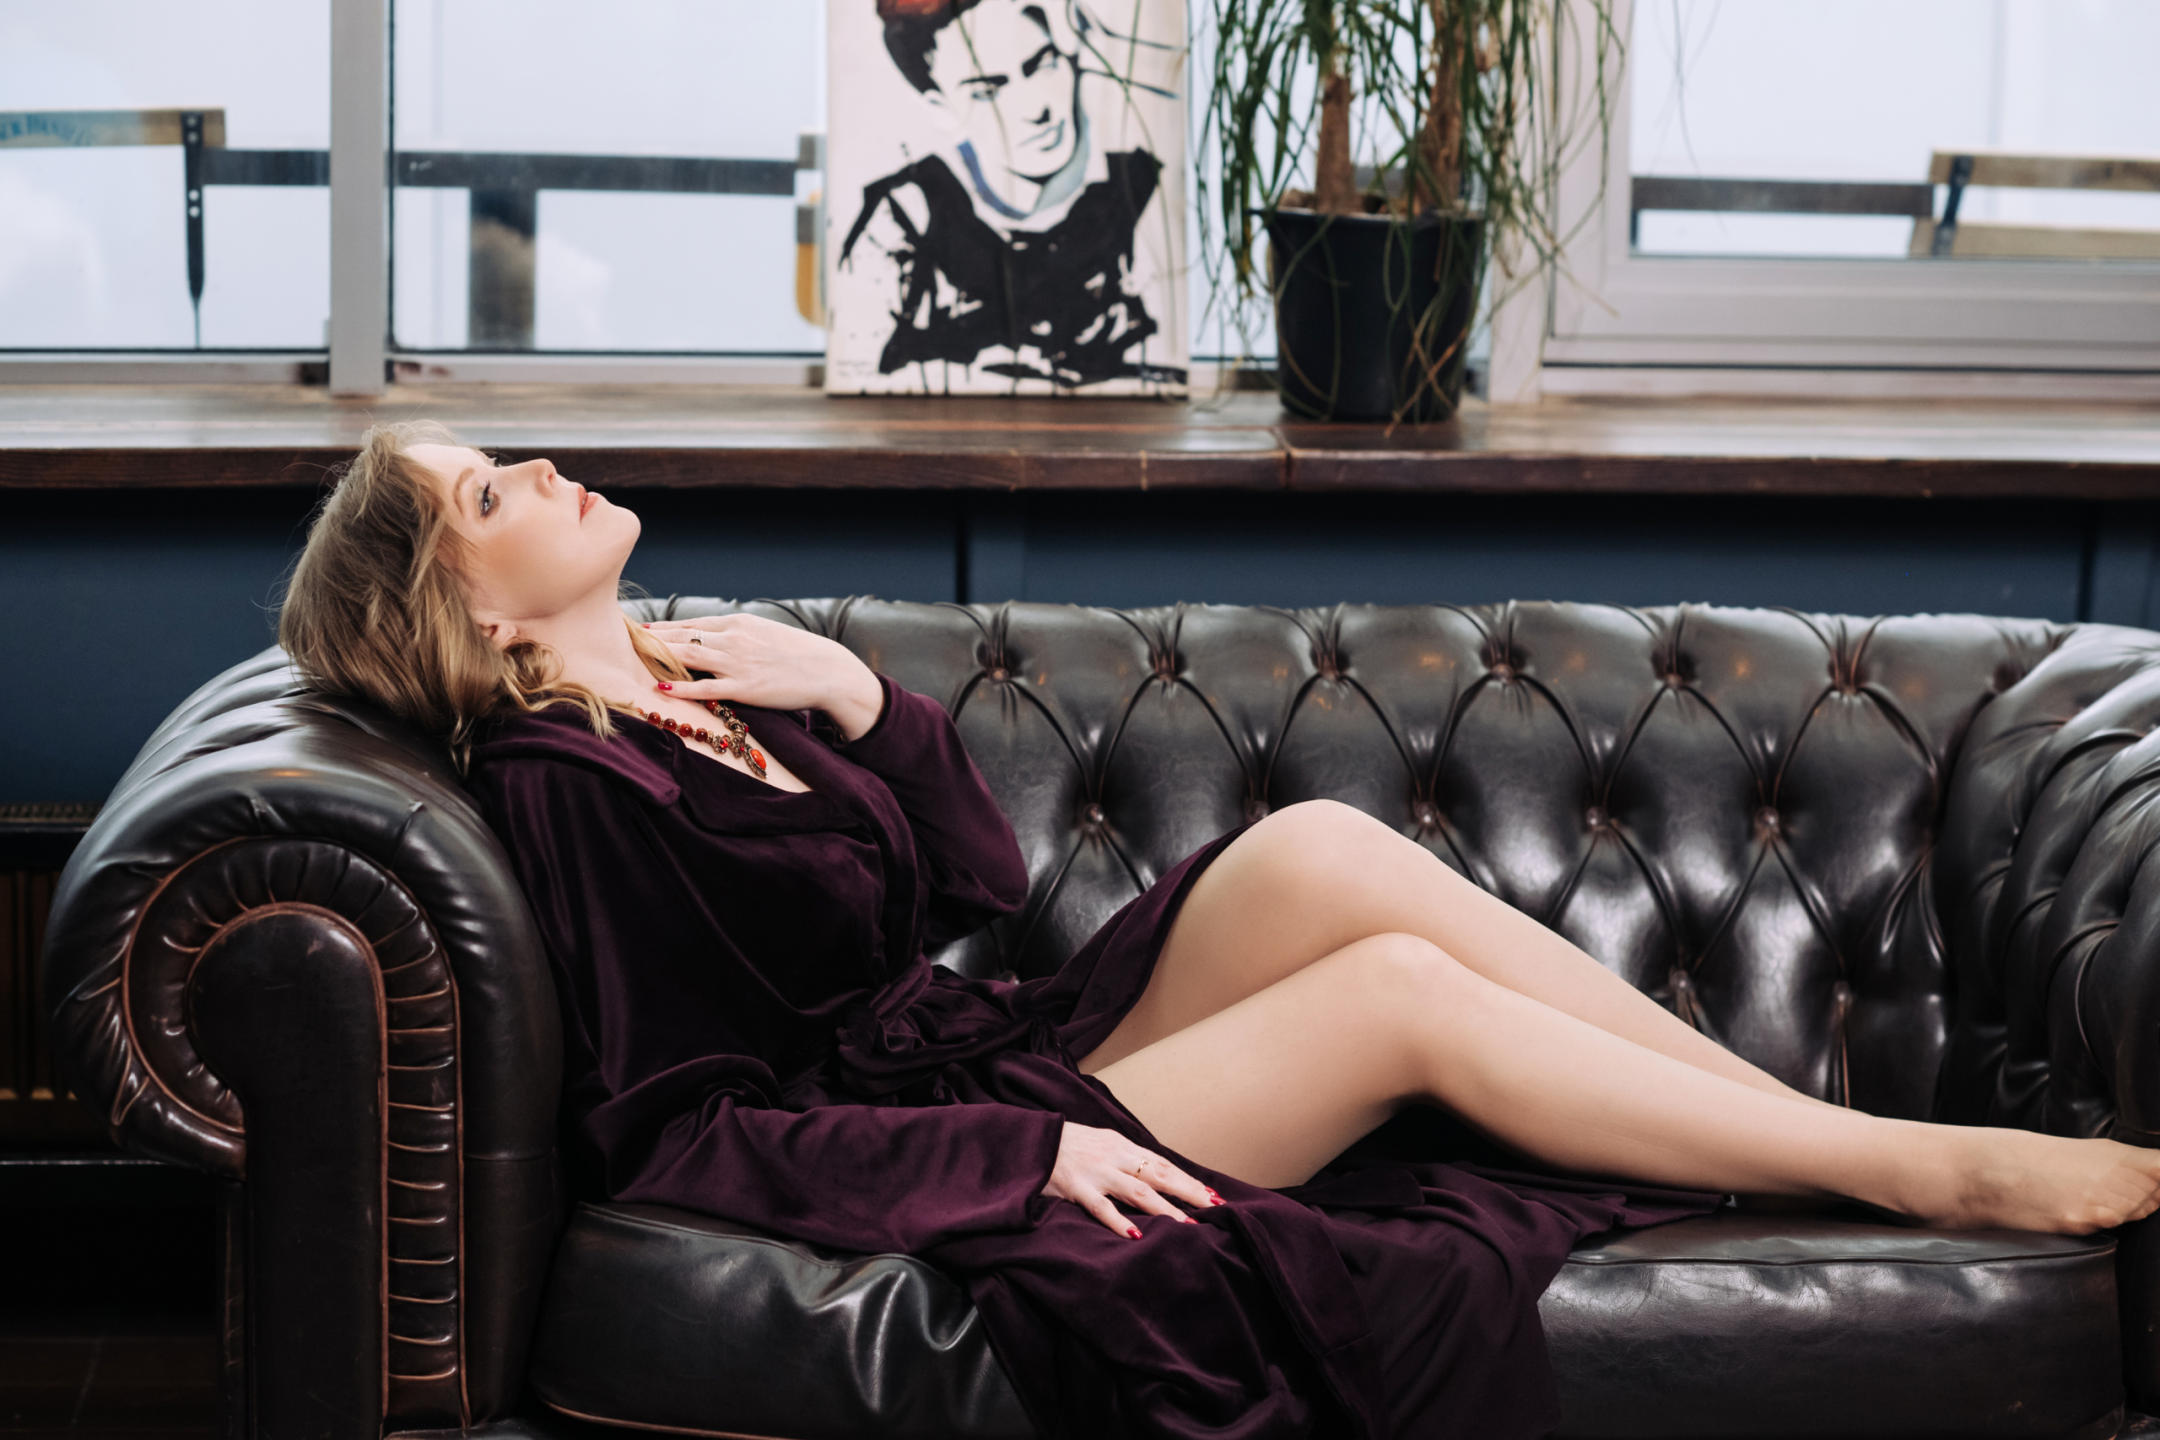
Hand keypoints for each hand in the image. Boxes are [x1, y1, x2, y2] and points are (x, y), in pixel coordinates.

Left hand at [640, 614, 879, 727]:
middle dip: (651, 640)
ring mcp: (738, 663)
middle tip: (623, 642)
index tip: (638, 630)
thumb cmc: (796, 654)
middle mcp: (733, 639)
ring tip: (633, 660)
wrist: (827, 670)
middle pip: (682, 637)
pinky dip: (682, 687)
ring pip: (688, 657)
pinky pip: (706, 687)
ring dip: (659, 658)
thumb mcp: (764, 633)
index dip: (661, 628)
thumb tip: (711, 637)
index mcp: (737, 623)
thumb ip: (736, 634)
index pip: (690, 624)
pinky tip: (662, 687)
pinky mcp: (745, 687)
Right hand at [1041, 1122, 1224, 1237]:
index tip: (1213, 1195)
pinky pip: (1102, 1207)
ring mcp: (1097, 1172)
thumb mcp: (1101, 1144)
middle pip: (1160, 1175)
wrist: (1030, 1141)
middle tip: (1215, 1207)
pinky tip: (1137, 1236)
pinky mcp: (1077, 1188)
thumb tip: (1157, 1176)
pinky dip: (1120, 1222)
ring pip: (1139, 1192)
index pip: (1163, 1164)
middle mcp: (1115, 1156)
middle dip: (1190, 1192)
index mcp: (1122, 1145)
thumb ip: (1126, 1159)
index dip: (1189, 1180)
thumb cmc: (1068, 1146)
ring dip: (1166, 1210)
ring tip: (1189, 1226)